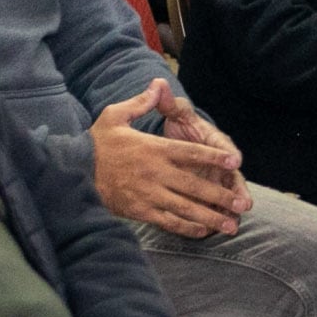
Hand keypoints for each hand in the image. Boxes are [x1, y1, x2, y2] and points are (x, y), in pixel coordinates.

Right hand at [93, 80, 250, 237]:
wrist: (73, 173)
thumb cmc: (97, 144)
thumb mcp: (115, 116)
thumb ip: (140, 103)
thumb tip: (157, 85)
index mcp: (153, 149)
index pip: (192, 153)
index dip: (215, 157)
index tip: (235, 161)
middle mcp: (155, 173)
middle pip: (195, 185)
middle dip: (222, 195)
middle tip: (243, 203)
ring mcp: (149, 195)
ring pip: (186, 208)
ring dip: (211, 217)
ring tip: (231, 225)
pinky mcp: (141, 211)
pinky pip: (169, 222)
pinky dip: (188, 228)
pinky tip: (204, 231)